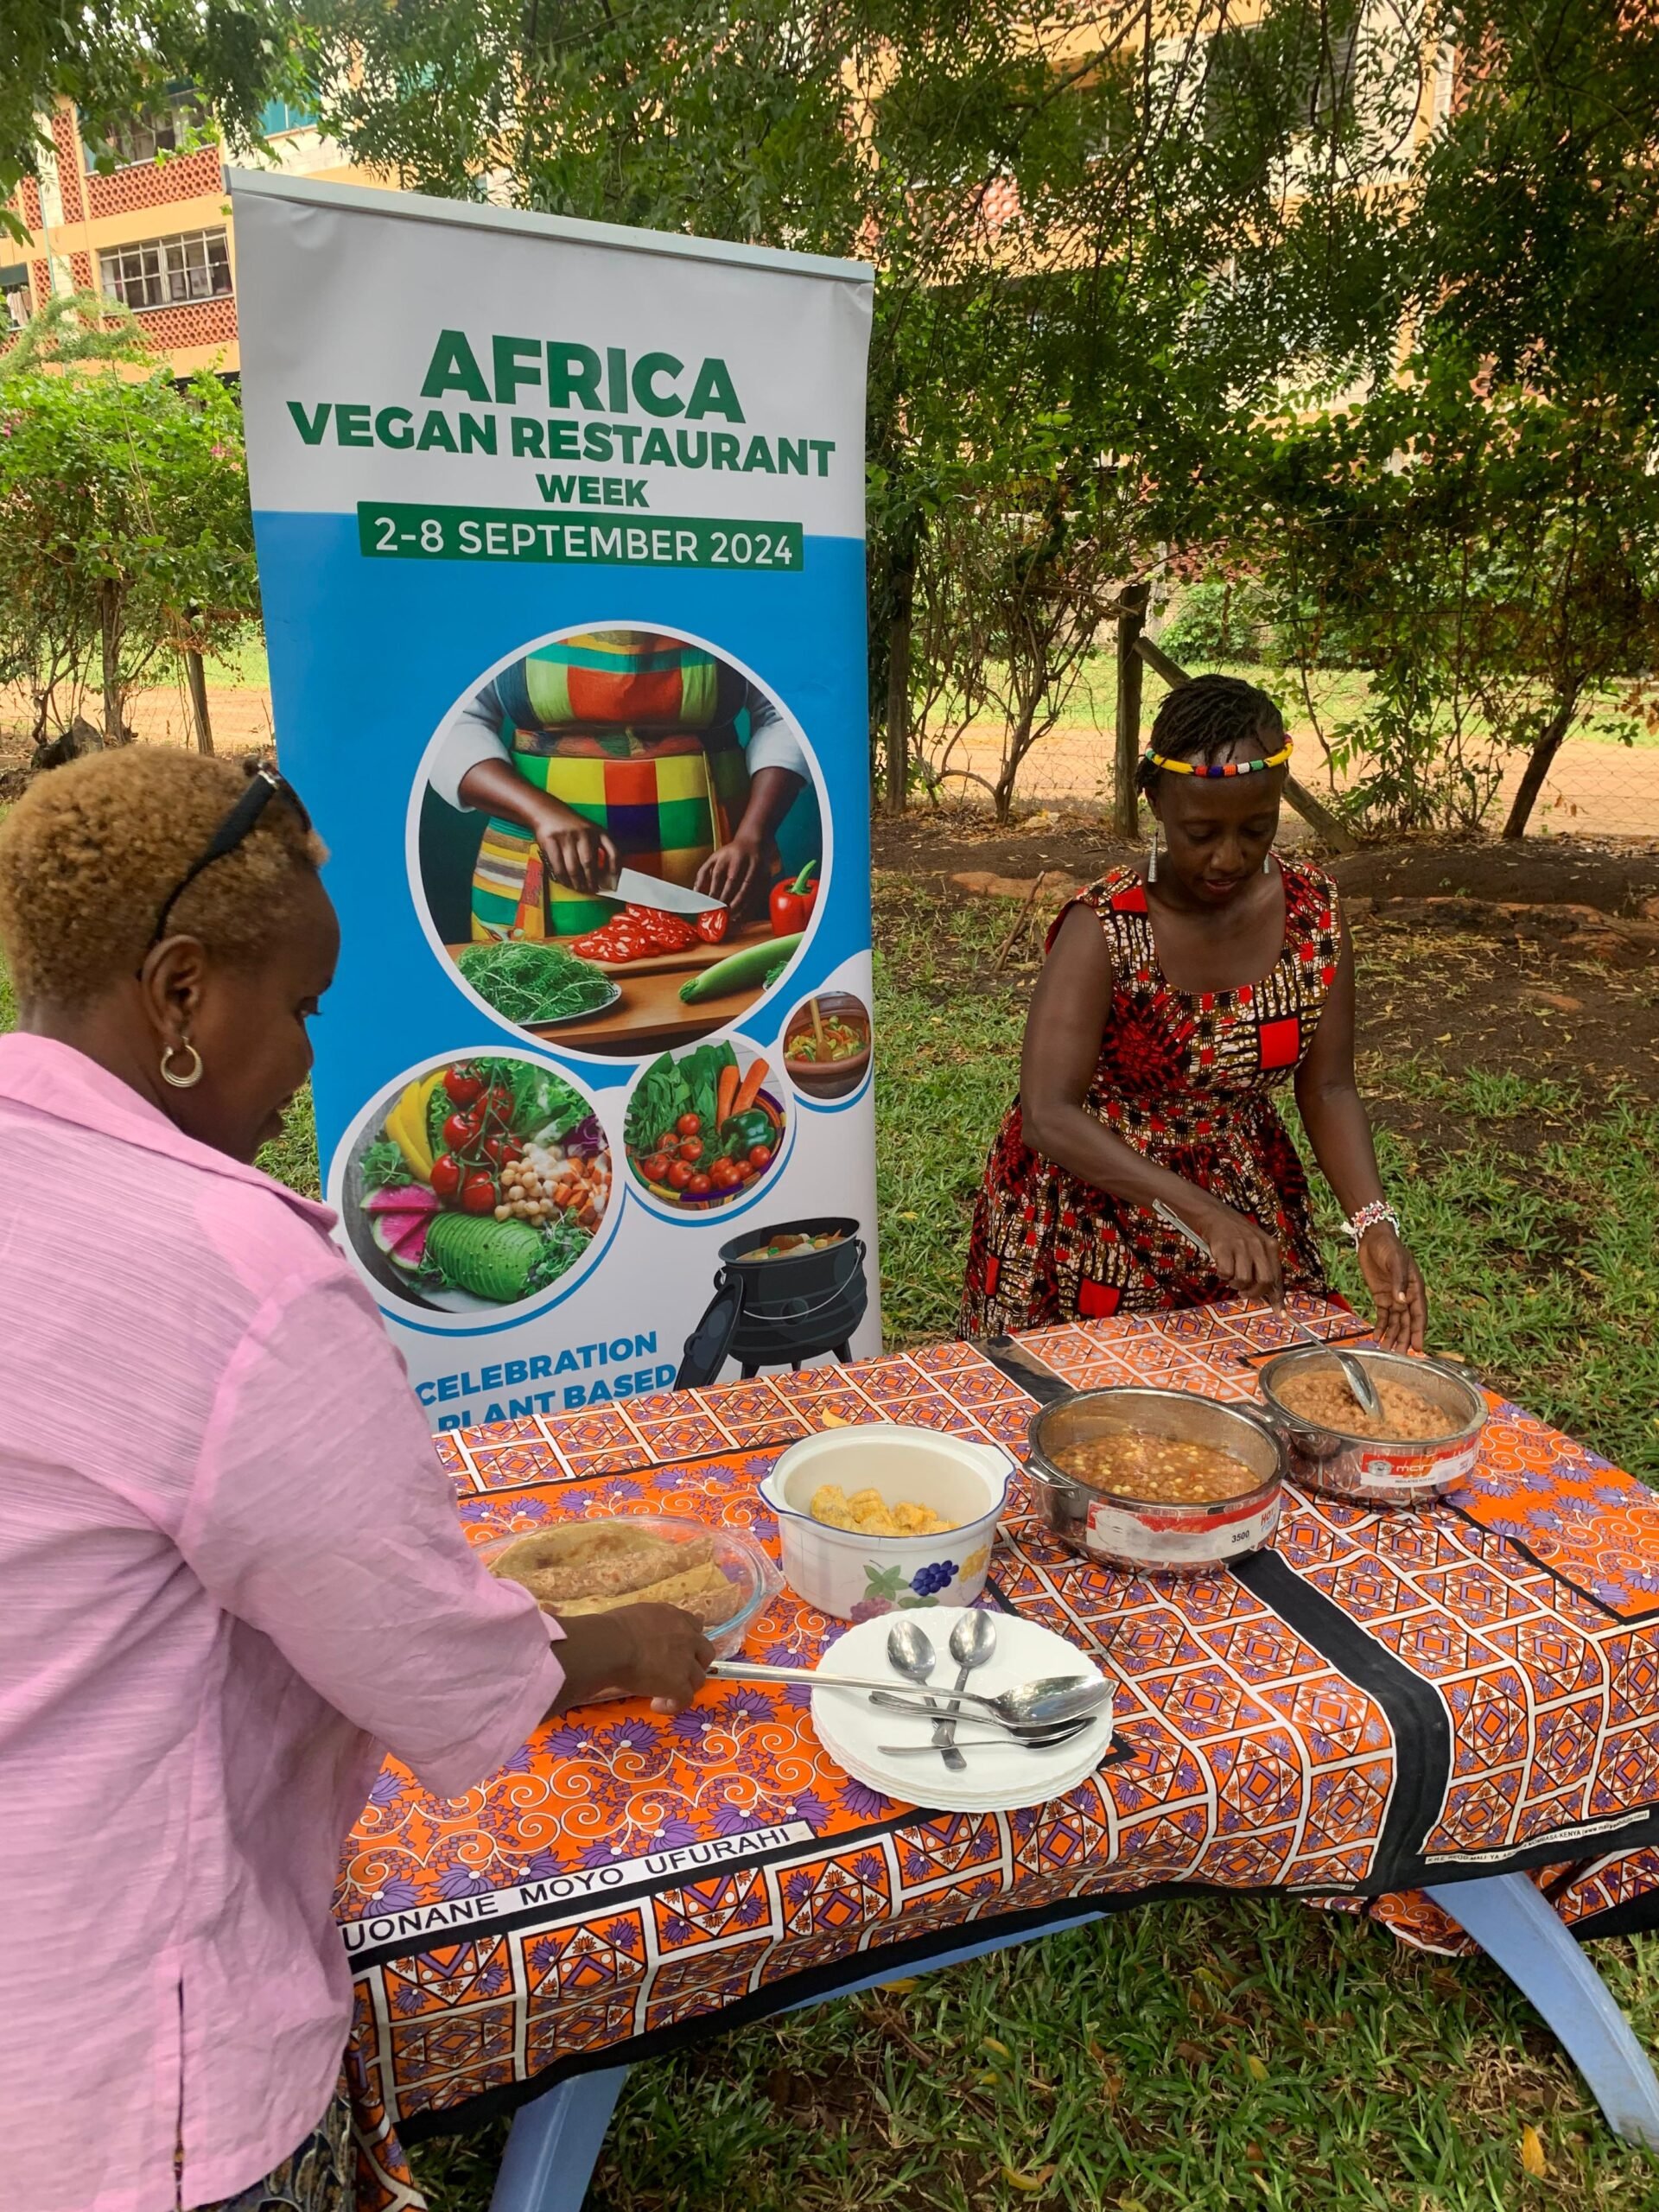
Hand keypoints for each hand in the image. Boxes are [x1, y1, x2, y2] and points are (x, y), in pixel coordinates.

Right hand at [529, 798, 617, 898]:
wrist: (546, 810)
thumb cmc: (570, 826)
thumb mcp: (589, 832)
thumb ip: (596, 849)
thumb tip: (603, 877)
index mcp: (598, 831)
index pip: (613, 852)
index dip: (615, 870)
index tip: (614, 883)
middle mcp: (584, 833)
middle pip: (590, 864)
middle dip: (591, 881)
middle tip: (592, 889)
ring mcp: (567, 837)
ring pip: (573, 868)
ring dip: (577, 883)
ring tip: (580, 888)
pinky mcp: (550, 841)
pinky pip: (558, 866)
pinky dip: (563, 878)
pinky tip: (566, 882)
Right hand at [549, 1603, 713, 1713]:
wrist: (611, 1645)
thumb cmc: (612, 1629)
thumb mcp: (636, 1615)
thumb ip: (650, 1621)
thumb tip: (645, 1629)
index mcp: (674, 1617)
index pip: (694, 1625)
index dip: (688, 1640)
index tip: (677, 1650)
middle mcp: (686, 1637)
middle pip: (705, 1652)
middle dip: (695, 1663)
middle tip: (676, 1673)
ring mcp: (686, 1662)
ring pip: (698, 1678)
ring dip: (683, 1686)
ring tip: (662, 1693)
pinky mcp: (679, 1684)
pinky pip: (686, 1699)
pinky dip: (674, 1705)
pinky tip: (657, 1706)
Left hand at [695, 831, 763, 913]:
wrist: (754, 842)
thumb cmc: (731, 854)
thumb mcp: (714, 858)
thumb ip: (703, 874)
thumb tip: (695, 893)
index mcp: (726, 855)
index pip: (717, 874)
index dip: (714, 890)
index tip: (710, 903)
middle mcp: (741, 859)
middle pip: (733, 881)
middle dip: (727, 898)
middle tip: (721, 912)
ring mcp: (755, 867)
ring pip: (747, 887)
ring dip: (739, 903)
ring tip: (732, 916)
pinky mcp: (765, 874)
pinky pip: (758, 892)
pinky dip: (751, 904)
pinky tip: (744, 913)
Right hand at [1186, 1196, 1283, 1302]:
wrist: (1214, 1215)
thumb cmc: (1236, 1235)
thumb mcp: (1255, 1246)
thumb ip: (1262, 1268)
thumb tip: (1266, 1297)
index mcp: (1270, 1246)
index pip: (1277, 1277)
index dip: (1277, 1298)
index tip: (1280, 1314)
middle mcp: (1259, 1246)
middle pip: (1265, 1281)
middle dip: (1254, 1293)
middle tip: (1244, 1293)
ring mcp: (1242, 1247)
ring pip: (1244, 1280)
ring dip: (1236, 1284)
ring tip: (1231, 1277)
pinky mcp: (1225, 1248)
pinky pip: (1226, 1273)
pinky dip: (1223, 1275)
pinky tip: (1222, 1267)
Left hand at [1356, 1223, 1425, 1351]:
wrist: (1373, 1239)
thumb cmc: (1389, 1248)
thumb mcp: (1396, 1262)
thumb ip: (1399, 1282)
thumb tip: (1402, 1302)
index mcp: (1416, 1289)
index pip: (1419, 1314)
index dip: (1418, 1331)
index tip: (1418, 1347)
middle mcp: (1407, 1296)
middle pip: (1407, 1322)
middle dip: (1404, 1338)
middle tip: (1401, 1355)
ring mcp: (1394, 1297)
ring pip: (1395, 1322)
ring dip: (1393, 1336)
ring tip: (1388, 1351)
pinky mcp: (1381, 1297)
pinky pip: (1383, 1316)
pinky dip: (1381, 1327)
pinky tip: (1377, 1338)